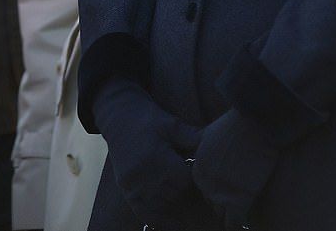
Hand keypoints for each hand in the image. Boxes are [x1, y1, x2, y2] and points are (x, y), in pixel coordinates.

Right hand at [93, 77, 200, 220]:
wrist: (118, 117)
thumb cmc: (149, 118)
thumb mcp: (172, 124)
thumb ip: (193, 137)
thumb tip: (217, 142)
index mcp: (155, 157)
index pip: (182, 181)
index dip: (196, 183)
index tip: (206, 182)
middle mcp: (141, 176)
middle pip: (172, 197)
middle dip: (189, 199)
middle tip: (203, 199)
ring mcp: (132, 186)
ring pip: (159, 209)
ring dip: (176, 212)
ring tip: (191, 211)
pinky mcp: (126, 192)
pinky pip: (144, 214)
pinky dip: (159, 218)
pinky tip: (172, 219)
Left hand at [193, 108, 278, 228]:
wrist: (255, 124)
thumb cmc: (236, 123)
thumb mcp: (211, 131)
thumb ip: (202, 142)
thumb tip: (198, 143)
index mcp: (199, 168)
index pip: (204, 189)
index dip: (218, 188)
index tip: (228, 187)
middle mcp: (206, 184)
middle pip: (213, 202)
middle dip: (224, 200)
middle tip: (236, 197)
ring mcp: (221, 194)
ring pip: (222, 214)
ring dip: (231, 212)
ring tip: (241, 210)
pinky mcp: (239, 201)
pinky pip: (235, 222)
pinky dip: (240, 222)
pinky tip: (247, 219)